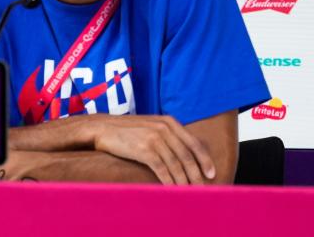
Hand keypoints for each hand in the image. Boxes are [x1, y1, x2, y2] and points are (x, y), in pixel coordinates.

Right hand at [90, 115, 215, 184]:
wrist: (101, 128)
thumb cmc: (126, 130)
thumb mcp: (150, 125)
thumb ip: (167, 134)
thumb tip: (185, 154)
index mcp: (169, 122)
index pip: (194, 143)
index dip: (204, 160)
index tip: (211, 174)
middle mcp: (164, 129)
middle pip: (187, 156)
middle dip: (197, 175)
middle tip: (203, 189)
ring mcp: (154, 138)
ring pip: (176, 165)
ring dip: (184, 182)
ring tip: (189, 193)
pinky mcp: (144, 150)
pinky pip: (162, 170)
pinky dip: (170, 182)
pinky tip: (173, 190)